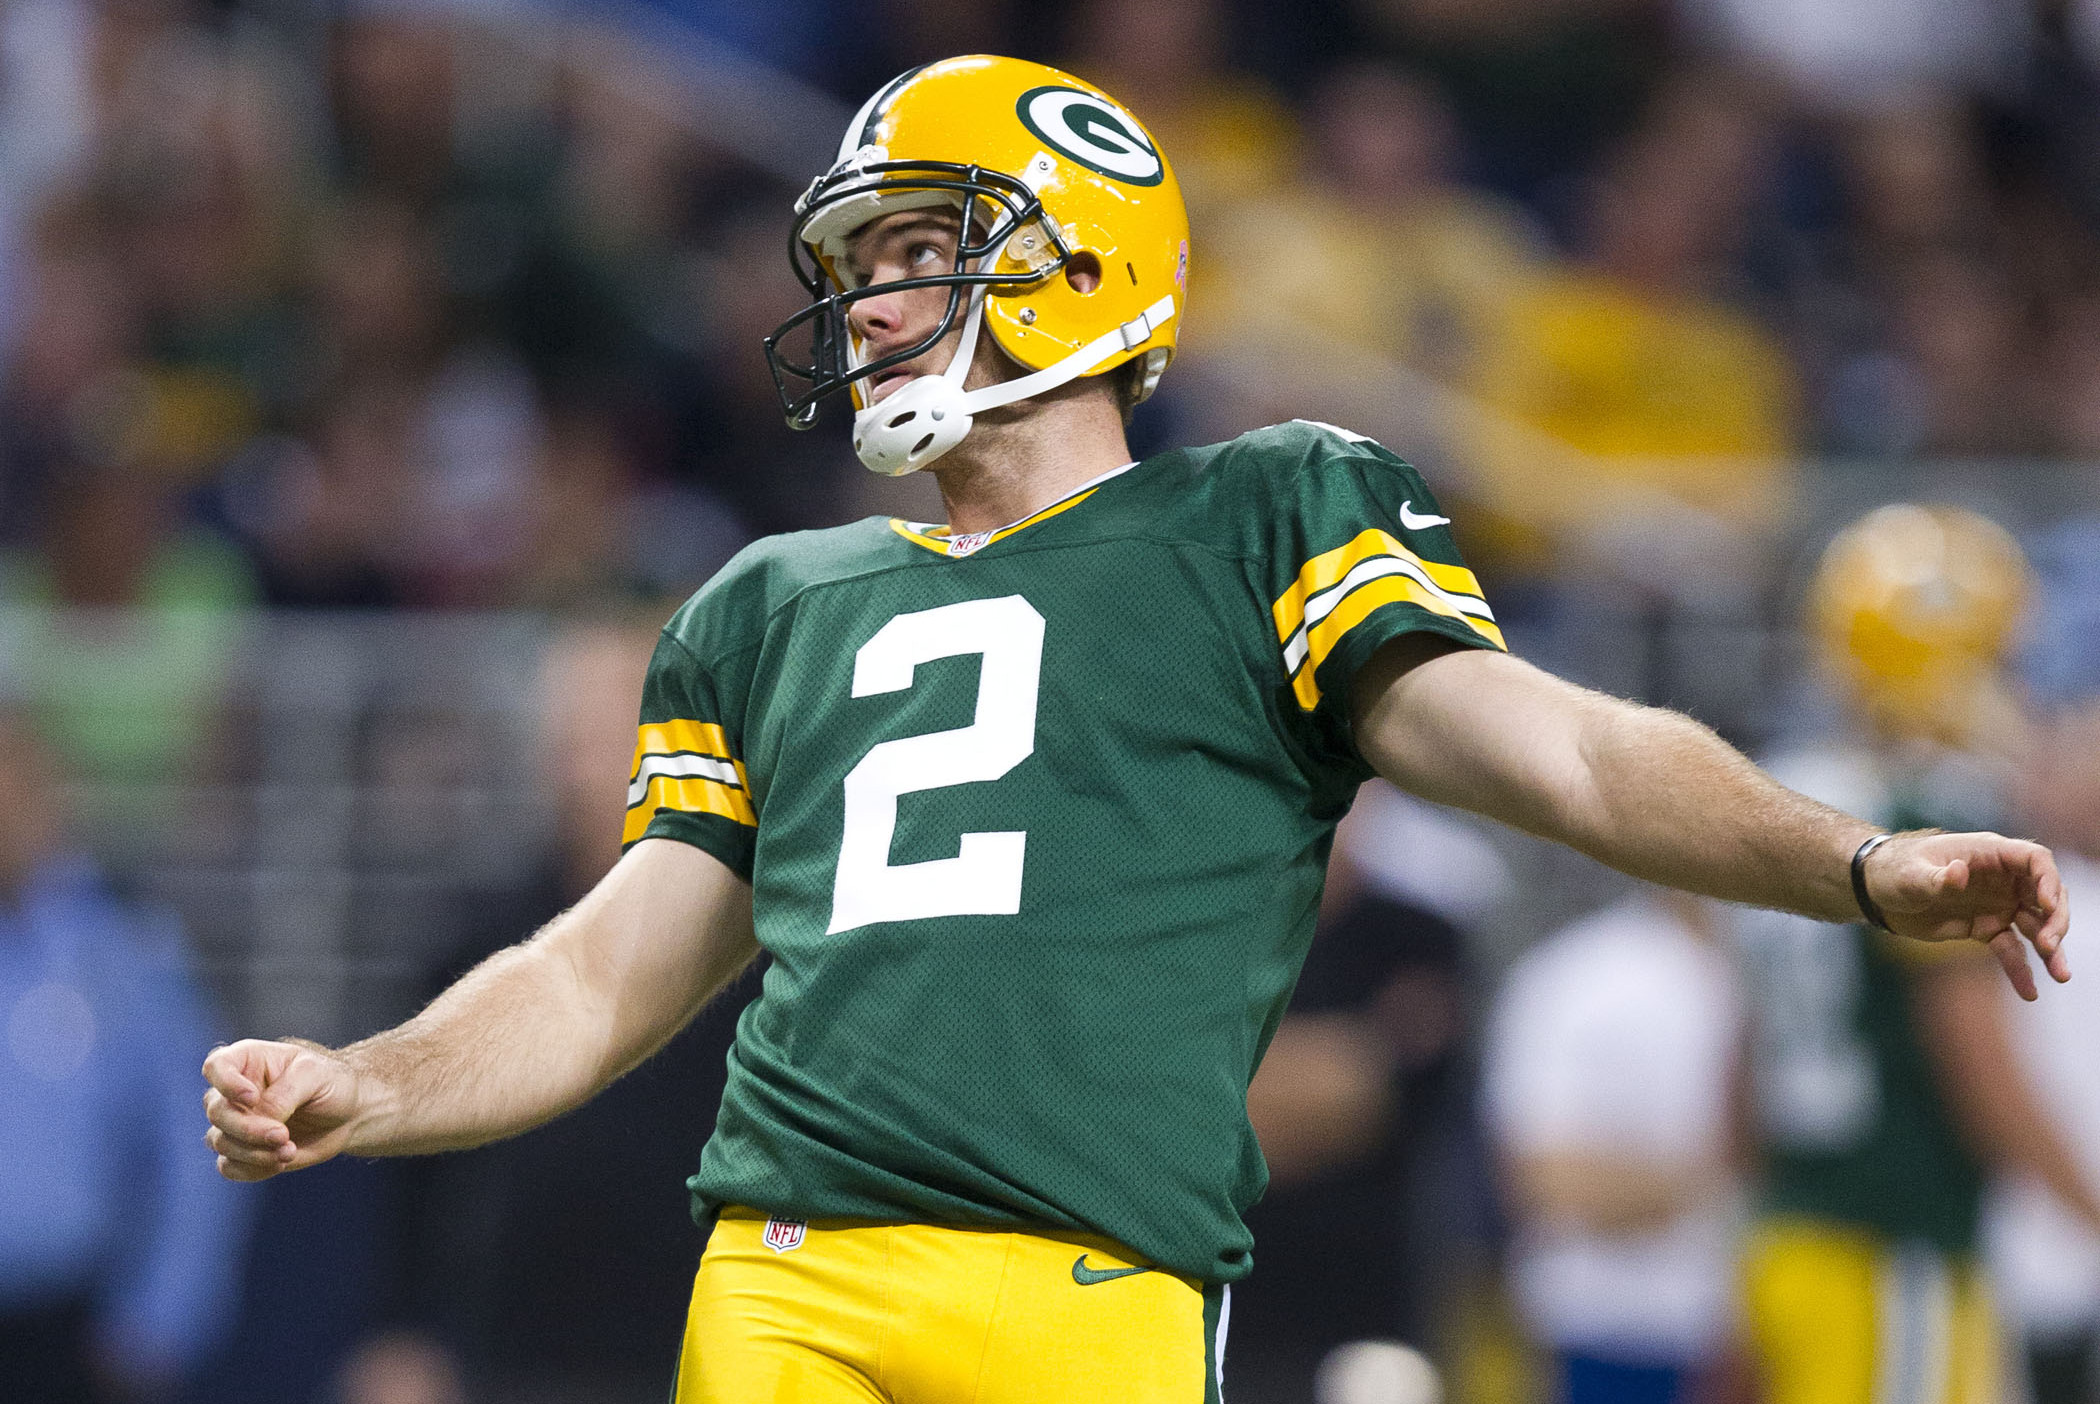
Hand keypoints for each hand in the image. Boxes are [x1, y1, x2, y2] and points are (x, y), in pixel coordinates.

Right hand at [201, 1038, 363, 1181]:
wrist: (350, 1115)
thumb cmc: (332, 1084)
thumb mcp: (315, 1076)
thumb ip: (284, 1094)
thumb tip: (259, 1118)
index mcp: (248, 1061)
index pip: (216, 1066)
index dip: (226, 1083)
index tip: (252, 1097)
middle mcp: (235, 1092)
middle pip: (217, 1112)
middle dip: (248, 1129)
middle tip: (282, 1135)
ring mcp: (237, 1123)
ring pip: (220, 1141)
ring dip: (253, 1152)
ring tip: (288, 1150)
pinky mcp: (244, 1151)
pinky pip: (228, 1166)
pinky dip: (251, 1169)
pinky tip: (280, 1162)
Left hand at [1865, 830, 2070, 999]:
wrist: (1876, 892)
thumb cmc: (1894, 870)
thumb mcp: (1911, 874)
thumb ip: (1937, 877)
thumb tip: (1960, 873)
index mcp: (1988, 853)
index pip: (2034, 860)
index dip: (2047, 881)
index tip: (2046, 906)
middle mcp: (2001, 879)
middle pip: (2045, 895)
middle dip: (2055, 920)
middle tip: (2049, 945)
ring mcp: (1997, 904)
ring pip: (2035, 926)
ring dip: (2050, 949)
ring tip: (2059, 974)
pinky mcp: (1986, 928)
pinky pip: (2011, 950)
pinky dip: (2021, 970)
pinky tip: (2029, 992)